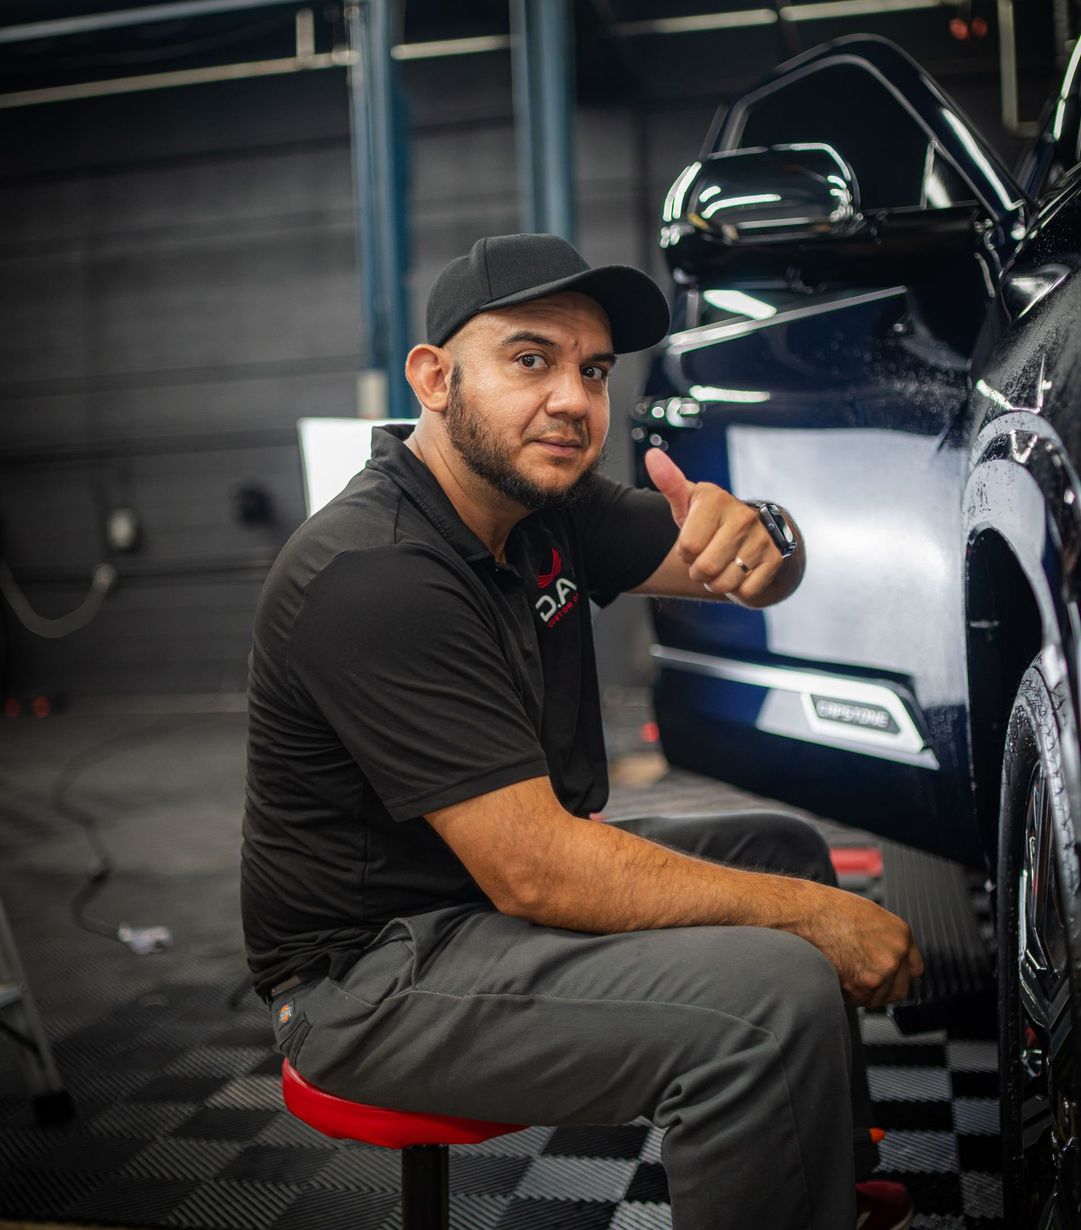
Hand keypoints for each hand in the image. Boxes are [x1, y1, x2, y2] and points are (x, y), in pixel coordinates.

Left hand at [644, 447, 786, 601]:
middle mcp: (743, 516)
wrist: (754, 531)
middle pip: (704, 569)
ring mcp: (762, 538)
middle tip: (707, 557)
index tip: (694, 541)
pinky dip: (739, 589)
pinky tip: (742, 571)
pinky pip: (746, 591)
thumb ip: (669, 482)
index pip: (687, 548)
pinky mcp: (776, 559)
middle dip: (699, 572)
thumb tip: (652, 455)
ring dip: (718, 583)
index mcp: (717, 500)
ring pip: (725, 584)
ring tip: (723, 565)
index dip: (685, 553)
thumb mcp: (689, 501)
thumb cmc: (711, 519)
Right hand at [801, 885, 923, 1008]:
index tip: (891, 975)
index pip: (915, 969)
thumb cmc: (832, 910)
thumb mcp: (871, 916)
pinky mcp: (860, 986)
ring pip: (877, 999)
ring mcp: (880, 973)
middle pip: (900, 990)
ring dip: (863, 993)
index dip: (900, 974)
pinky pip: (858, 1001)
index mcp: (901, 935)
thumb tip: (889, 955)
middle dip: (883, 989)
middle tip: (865, 980)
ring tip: (846, 973)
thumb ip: (887, 939)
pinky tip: (838, 975)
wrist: (809, 913)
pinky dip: (847, 994)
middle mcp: (895, 955)